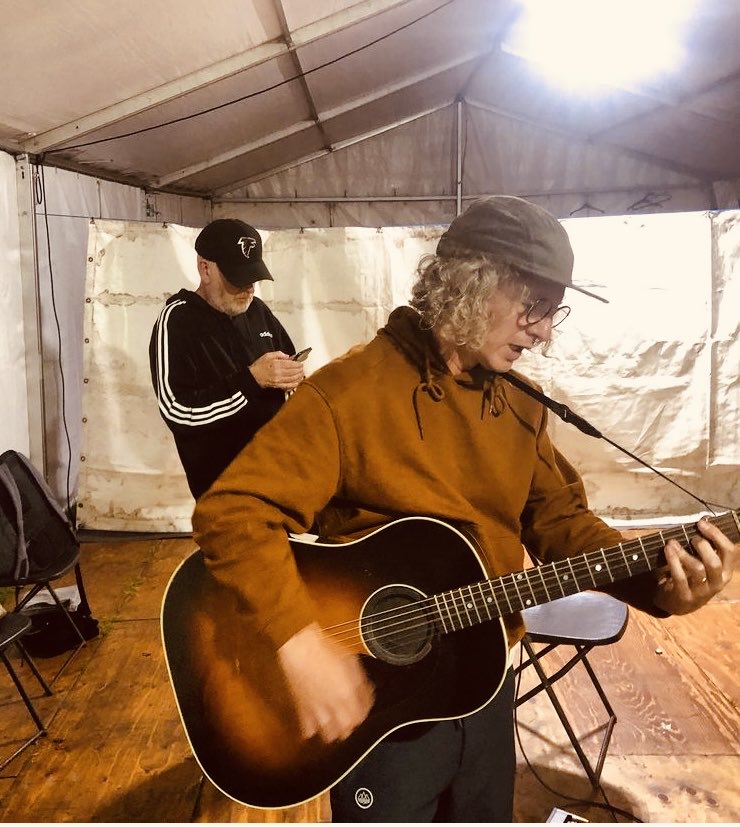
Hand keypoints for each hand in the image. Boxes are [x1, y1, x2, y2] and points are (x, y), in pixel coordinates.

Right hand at [249, 351, 303, 390]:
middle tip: (302, 368)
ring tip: (302, 374)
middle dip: (300, 370)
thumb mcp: (268, 355)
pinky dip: (294, 384)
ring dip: (299, 377)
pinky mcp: (277, 385)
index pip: (291, 364)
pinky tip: (297, 382)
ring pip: (292, 379)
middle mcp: (278, 372)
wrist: (253, 377)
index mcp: (276, 364)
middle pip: (293, 371)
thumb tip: (287, 356)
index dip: (298, 364)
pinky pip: (288, 386)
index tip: (300, 363)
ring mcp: (278, 380)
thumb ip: (278, 354)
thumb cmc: (259, 366)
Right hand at [277, 623, 374, 742]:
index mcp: (348, 694)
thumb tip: (367, 691)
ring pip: (330, 736)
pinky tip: (316, 725)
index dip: (366, 711)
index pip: (363, 715)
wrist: (300, 647)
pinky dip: (313, 731)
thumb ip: (361, 680)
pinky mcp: (301, 711)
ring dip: (335, 732)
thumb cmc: (326, 649)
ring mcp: (317, 711)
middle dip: (352, 725)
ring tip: (336, 724)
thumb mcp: (351, 660)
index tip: (366, 703)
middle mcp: (334, 707)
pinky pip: (308, 731)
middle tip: (352, 715)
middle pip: (348, 729)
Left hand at [653, 517, 737, 614]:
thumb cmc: (691, 576)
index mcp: (725, 572)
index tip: (701, 523)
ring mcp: (702, 592)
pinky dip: (673, 561)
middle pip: (715, 562)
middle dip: (702, 546)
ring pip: (697, 569)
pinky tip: (667, 550)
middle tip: (690, 538)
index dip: (716, 535)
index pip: (729, 551)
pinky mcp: (685, 596)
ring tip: (672, 543)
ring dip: (684, 553)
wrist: (676, 603)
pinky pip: (680, 577)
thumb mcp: (703, 564)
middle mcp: (717, 582)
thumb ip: (705, 548)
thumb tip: (702, 522)